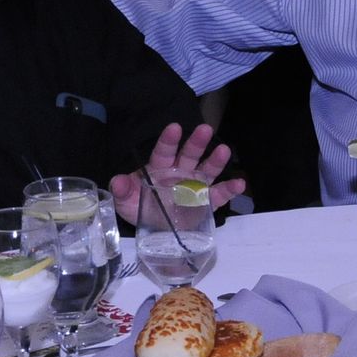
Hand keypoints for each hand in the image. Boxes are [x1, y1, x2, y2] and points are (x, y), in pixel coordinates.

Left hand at [110, 122, 245, 220]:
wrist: (154, 229)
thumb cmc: (139, 208)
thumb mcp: (126, 202)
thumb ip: (122, 191)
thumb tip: (117, 181)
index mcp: (159, 167)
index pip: (164, 150)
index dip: (169, 139)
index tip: (175, 128)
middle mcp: (180, 172)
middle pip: (189, 154)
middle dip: (197, 142)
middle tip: (205, 128)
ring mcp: (194, 186)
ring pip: (207, 170)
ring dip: (216, 160)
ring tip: (225, 150)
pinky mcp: (205, 202)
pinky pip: (218, 194)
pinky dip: (229, 189)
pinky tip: (239, 183)